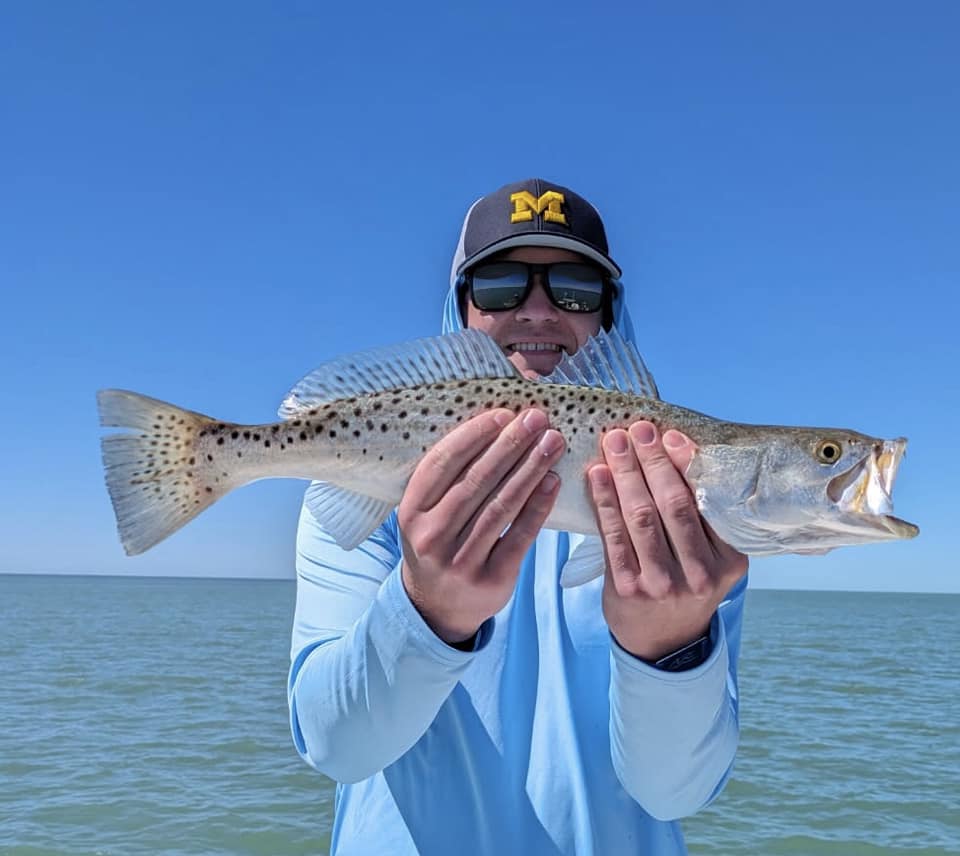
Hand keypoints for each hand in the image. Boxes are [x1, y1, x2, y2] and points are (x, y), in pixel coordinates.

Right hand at [398, 408, 564, 644]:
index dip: (473, 435)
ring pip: (501, 506)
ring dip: (530, 469)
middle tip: (537, 417)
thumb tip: (493, 427)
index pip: (442, 463)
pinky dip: (538, 506)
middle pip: (476, 481)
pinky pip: (520, 536)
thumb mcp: (425, 513)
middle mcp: (432, 536)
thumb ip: (448, 479)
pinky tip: (552, 481)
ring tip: (552, 442)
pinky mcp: (490, 580)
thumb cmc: (438, 543)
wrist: (436, 608)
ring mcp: (460, 561)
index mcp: (411, 512)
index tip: (502, 414)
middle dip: (510, 444)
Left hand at [588, 421, 747, 661]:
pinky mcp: (628, 589)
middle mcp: (700, 573)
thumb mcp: (710, 556)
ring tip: (613, 445)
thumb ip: (700, 516)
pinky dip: (604, 501)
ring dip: (625, 474)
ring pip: (641, 517)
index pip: (706, 502)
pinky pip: (613, 536)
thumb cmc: (686, 582)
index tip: (670, 435)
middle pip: (673, 505)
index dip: (685, 464)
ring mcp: (663, 584)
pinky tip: (597, 476)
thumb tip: (674, 450)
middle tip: (636, 430)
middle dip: (651, 462)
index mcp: (730, 560)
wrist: (664, 640)